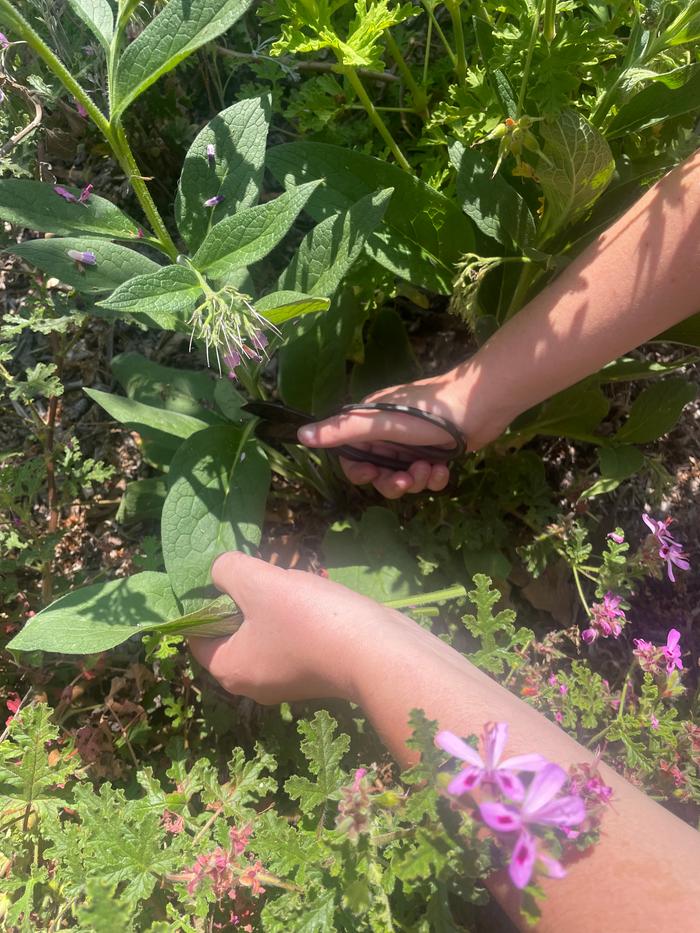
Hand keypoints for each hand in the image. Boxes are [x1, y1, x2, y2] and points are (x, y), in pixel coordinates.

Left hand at [188, 551, 418, 704]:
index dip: (205, 602)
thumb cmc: (307, 618)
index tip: (228, 577)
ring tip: (293, 583)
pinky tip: (316, 599)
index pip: (197, 636)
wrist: (376, 651)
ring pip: (266, 633)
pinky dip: (300, 618)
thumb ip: (227, 570)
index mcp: (229, 669)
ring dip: (276, 605)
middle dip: (247, 599)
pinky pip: (294, 640)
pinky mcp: (316, 674)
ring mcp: (287, 682)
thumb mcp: (257, 582)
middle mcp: (253, 684)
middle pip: (234, 633)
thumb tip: (220, 574)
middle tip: (264, 575)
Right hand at [297, 373, 482, 498]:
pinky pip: (425, 476)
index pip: (351, 457)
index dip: (360, 472)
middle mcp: (388, 434)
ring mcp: (412, 444)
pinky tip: (445, 470)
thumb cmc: (429, 411)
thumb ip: (342, 431)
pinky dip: (434, 478)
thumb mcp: (382, 423)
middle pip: (378, 473)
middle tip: (409, 479)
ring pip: (402, 477)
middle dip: (393, 482)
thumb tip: (301, 435)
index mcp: (371, 422)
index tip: (373, 475)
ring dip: (416, 480)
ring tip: (431, 469)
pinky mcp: (435, 452)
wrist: (482, 406)